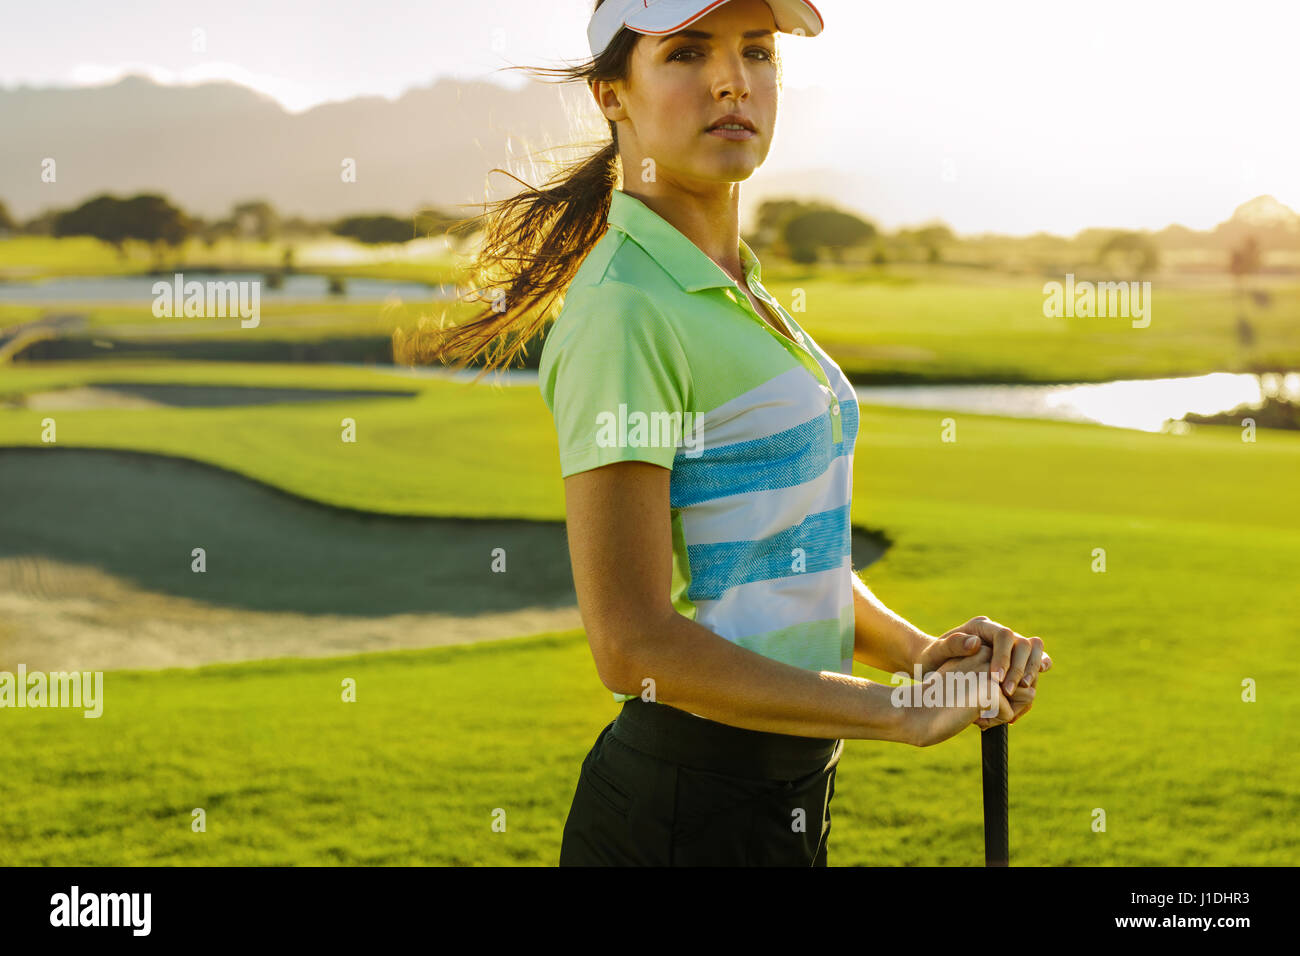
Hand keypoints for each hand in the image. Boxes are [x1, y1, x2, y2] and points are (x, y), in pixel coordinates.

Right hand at [912, 644, 1017, 745]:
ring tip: (976, 713)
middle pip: (1024, 685)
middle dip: (1011, 704)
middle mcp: (987, 653)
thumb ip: (997, 681)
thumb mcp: (970, 684)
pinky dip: (994, 722)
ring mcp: (988, 669)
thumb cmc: (940, 702)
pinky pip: (1010, 714)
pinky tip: (971, 717)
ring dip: (1005, 712)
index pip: (1015, 673)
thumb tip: (1032, 690)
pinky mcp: (990, 687)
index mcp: (981, 648)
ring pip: (1023, 698)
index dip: (1007, 694)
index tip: (981, 701)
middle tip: (979, 710)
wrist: (914, 712)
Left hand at [923, 616, 1052, 726]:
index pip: (1004, 635)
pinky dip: (1034, 678)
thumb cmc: (932, 659)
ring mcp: (1009, 647)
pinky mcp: (1014, 661)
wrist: (934, 665)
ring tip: (1020, 693)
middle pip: (1025, 643)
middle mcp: (998, 634)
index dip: (1004, 657)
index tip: (995, 679)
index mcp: (981, 627)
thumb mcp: (934, 653)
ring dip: (1031, 673)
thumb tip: (976, 643)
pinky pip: (1033, 665)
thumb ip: (951, 646)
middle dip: (1021, 668)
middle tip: (1009, 691)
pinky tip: (1025, 695)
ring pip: (1035, 653)